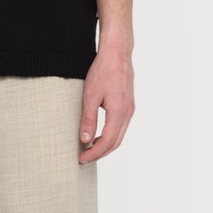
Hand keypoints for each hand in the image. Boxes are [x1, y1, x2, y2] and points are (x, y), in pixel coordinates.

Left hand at [78, 45, 134, 163]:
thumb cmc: (103, 71)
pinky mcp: (128, 105)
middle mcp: (128, 112)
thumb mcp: (90, 95)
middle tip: (84, 158)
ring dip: (105, 145)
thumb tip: (85, 140)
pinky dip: (110, 136)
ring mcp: (130, 109)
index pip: (107, 141)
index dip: (94, 153)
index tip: (82, 159)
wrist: (117, 53)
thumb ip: (89, 119)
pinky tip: (99, 135)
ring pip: (119, 135)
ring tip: (89, 149)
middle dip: (100, 153)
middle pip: (116, 142)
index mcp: (119, 112)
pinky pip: (121, 127)